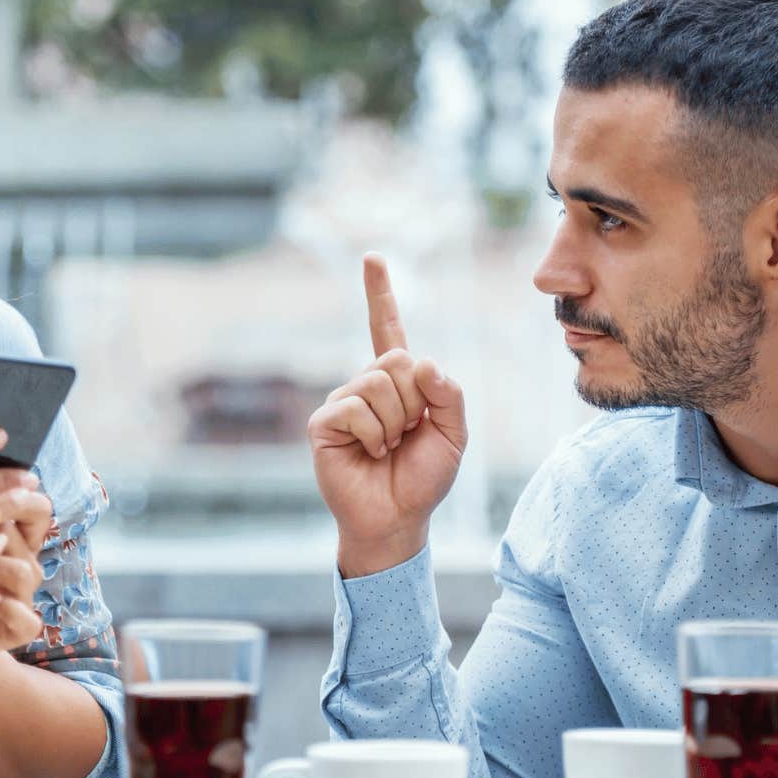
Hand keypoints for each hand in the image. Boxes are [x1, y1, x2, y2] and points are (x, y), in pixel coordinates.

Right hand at [307, 253, 467, 577]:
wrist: (398, 520)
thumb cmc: (423, 478)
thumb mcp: (454, 434)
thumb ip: (448, 394)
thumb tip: (421, 361)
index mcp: (398, 382)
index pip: (388, 329)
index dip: (380, 294)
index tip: (372, 258)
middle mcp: (366, 384)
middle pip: (397, 360)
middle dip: (415, 401)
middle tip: (407, 434)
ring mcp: (342, 401)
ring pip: (379, 383)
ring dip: (395, 423)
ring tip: (388, 448)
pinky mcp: (323, 422)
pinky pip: (356, 407)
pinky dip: (374, 434)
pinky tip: (369, 454)